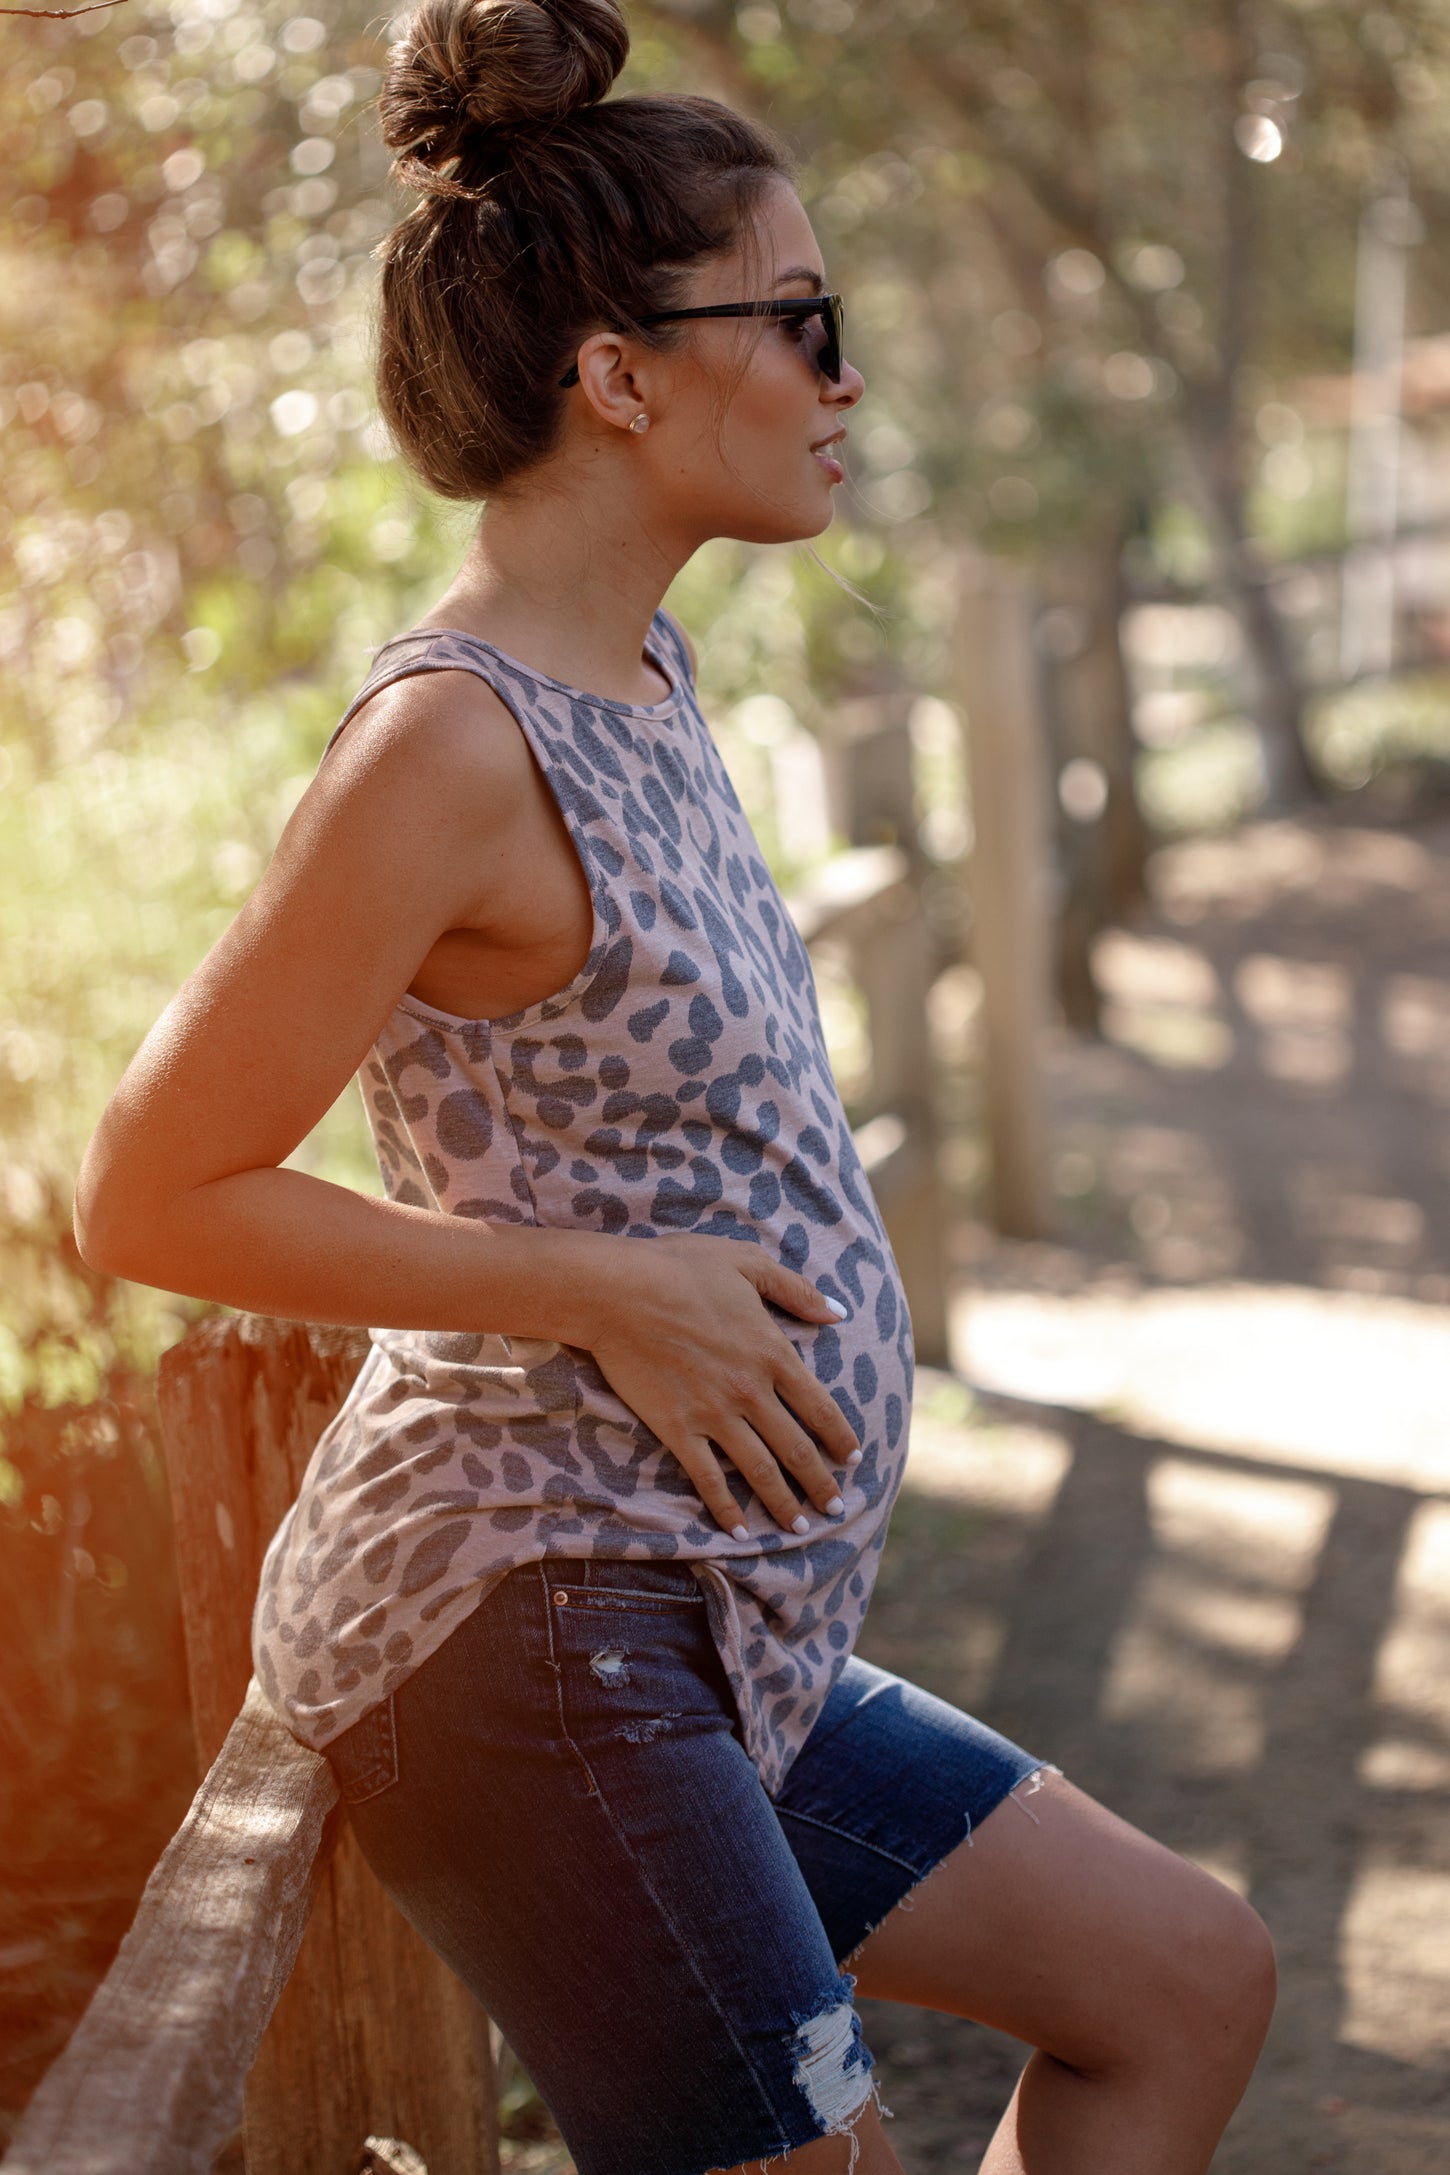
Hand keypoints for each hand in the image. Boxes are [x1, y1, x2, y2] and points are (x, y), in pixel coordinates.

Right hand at [577, 1236, 860, 1535]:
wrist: (618, 1291)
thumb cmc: (680, 1268)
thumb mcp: (747, 1263)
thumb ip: (796, 1290)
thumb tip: (839, 1312)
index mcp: (772, 1352)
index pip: (820, 1408)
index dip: (840, 1438)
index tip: (853, 1460)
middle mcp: (750, 1391)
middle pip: (797, 1448)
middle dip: (820, 1483)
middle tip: (836, 1508)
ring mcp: (714, 1414)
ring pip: (760, 1470)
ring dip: (783, 1503)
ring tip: (800, 1528)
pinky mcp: (677, 1428)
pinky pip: (708, 1478)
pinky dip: (727, 1508)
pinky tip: (739, 1531)